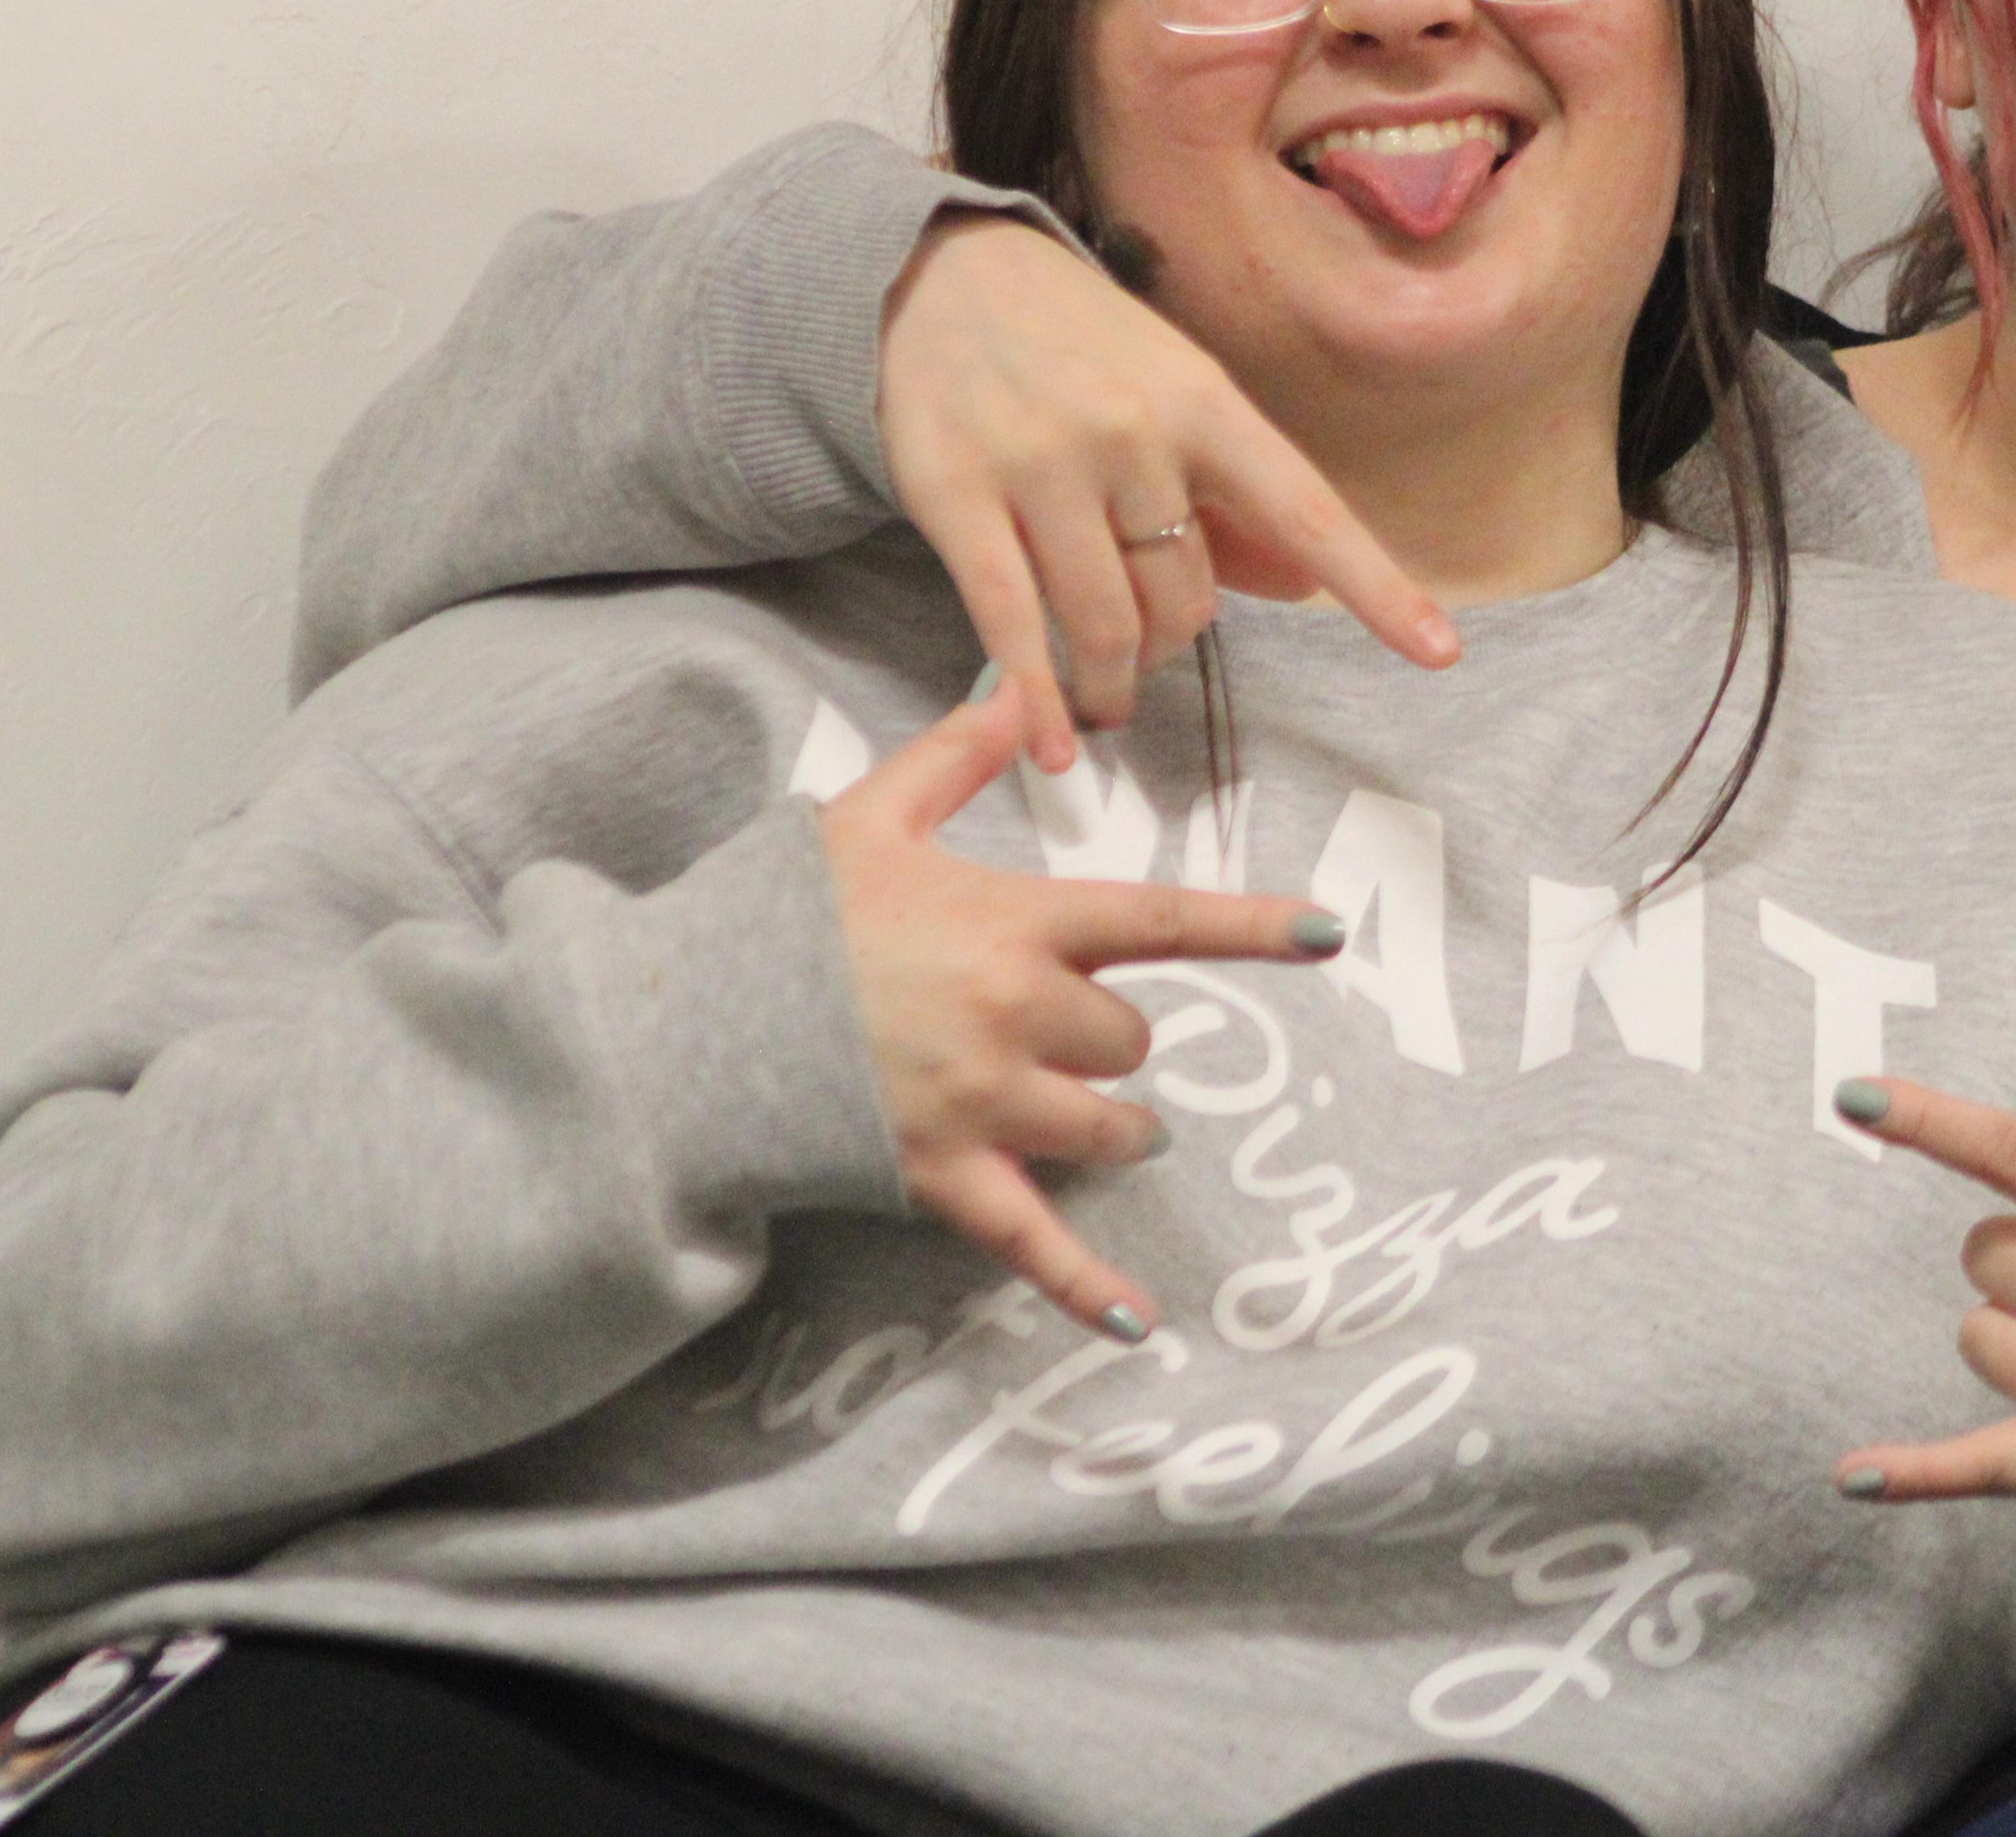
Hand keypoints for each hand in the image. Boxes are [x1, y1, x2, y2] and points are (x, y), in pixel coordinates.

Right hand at [820, 696, 1350, 1337]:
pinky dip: (1087, 1287)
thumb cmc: (781, 914)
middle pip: (1128, 1039)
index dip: (1256, 929)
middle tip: (1046, 1026)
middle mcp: (1018, 1017)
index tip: (1333, 935)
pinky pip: (1036, 1243)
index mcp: (1015, 926)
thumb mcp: (868, 818)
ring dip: (1113, 1123)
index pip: (1164, 924)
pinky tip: (1140, 1324)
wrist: (682, 1022)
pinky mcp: (946, 1178)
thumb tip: (1015, 692)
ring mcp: (986, 1104)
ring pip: (1110, 1126)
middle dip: (1107, 1036)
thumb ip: (954, 757)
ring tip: (1093, 1116)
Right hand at [879, 214, 1457, 765]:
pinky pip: (1011, 624)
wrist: (941, 277)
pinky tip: (1051, 744)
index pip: (1307, 511)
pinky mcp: (956, 498)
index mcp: (1206, 403)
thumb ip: (1236, 496)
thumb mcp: (1176, 394)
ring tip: (1109, 696)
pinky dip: (1035, 698)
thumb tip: (1308, 583)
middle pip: (1187, 595)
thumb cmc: (1083, 349)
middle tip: (1152, 642)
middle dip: (1178, 639)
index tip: (1440, 651)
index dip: (1376, 588)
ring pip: (1107, 622)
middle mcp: (1132, 434)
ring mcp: (1043, 466)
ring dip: (1116, 682)